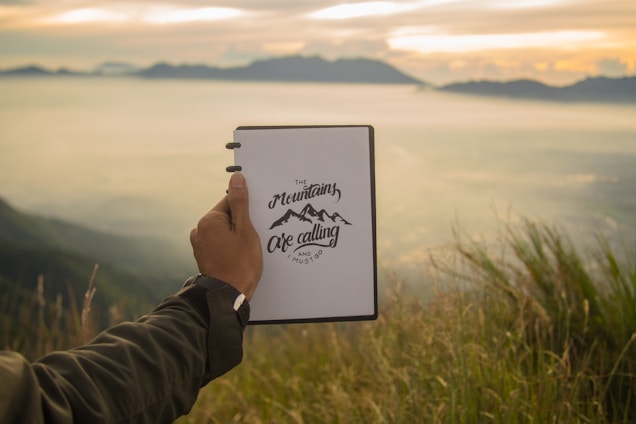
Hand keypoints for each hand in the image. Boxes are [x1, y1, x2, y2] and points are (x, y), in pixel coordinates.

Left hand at [190, 172, 262, 299]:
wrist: (228, 296)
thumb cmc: (240, 265)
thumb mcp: (246, 230)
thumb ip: (240, 203)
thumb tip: (236, 178)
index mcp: (209, 220)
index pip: (231, 201)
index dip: (247, 210)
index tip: (257, 220)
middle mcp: (200, 230)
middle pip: (227, 216)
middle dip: (242, 224)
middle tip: (254, 237)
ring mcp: (201, 244)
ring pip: (224, 231)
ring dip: (237, 236)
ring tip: (248, 250)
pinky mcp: (204, 256)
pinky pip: (220, 243)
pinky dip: (230, 246)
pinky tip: (241, 256)